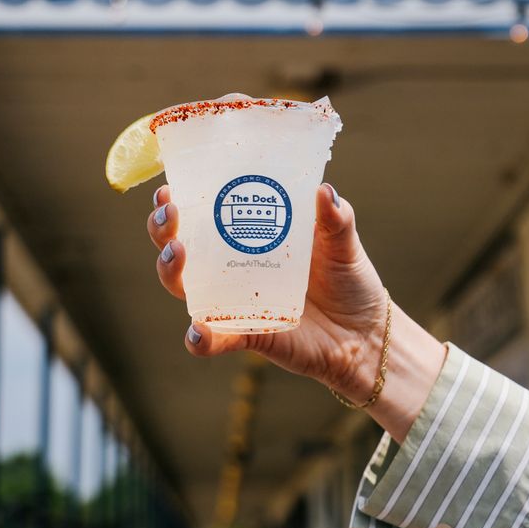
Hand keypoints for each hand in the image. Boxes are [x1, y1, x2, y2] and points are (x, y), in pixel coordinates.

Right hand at [147, 183, 446, 440]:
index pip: (203, 213)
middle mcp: (232, 268)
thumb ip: (336, 219)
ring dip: (171, 271)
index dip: (178, 200)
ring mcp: (235, 302)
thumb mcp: (344, 244)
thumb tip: (324, 192)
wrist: (365, 333)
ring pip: (185, 288)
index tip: (168, 188)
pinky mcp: (247, 335)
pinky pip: (214, 339)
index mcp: (249, 236)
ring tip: (175, 254)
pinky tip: (198, 332)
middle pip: (179, 247)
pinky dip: (200, 338)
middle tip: (170, 216)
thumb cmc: (348, 280)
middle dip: (163, 230)